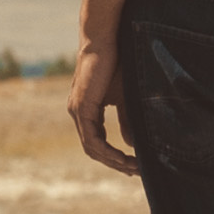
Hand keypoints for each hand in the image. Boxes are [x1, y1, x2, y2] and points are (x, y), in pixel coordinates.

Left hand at [69, 36, 139, 177]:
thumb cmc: (118, 64)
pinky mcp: (81, 107)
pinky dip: (107, 151)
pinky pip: (91, 139)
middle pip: (94, 149)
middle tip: (136, 172)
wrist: (106, 40)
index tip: (134, 166)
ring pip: (92, 148)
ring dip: (113, 161)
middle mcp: (78, 113)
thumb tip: (131, 145)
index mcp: (86, 111)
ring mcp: (77, 111)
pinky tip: (123, 157)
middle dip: (115, 163)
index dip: (115, 157)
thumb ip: (127, 120)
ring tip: (133, 167)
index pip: (97, 142)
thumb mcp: (126, 98)